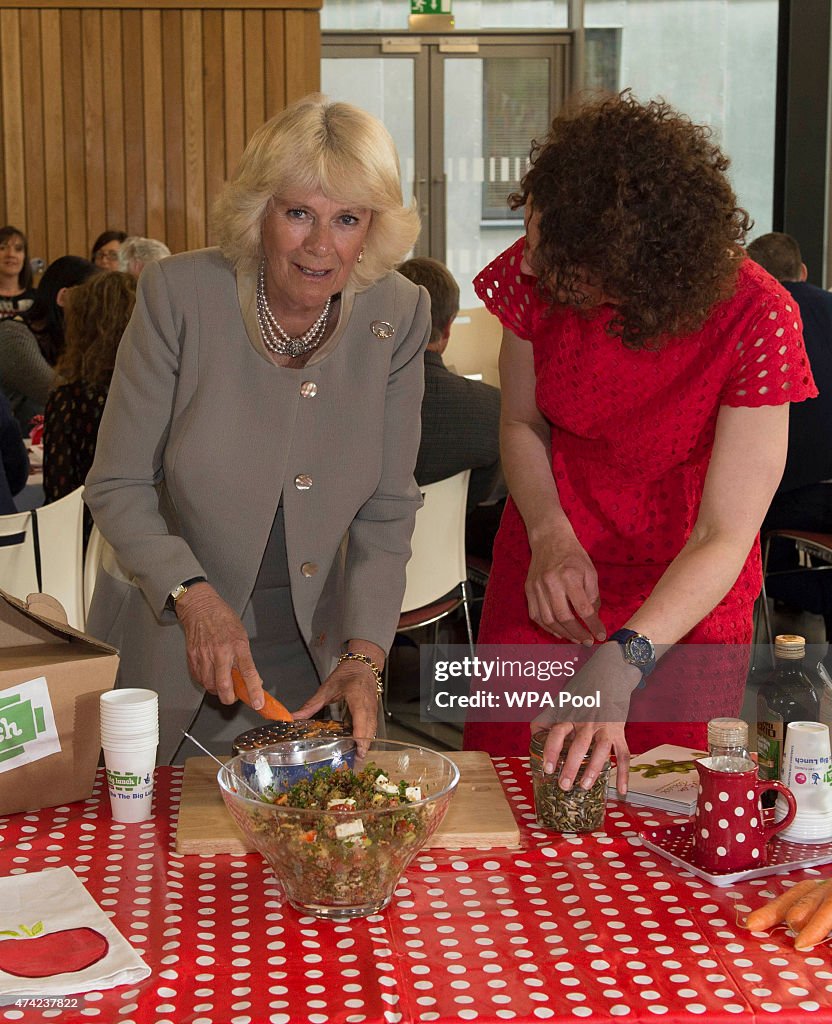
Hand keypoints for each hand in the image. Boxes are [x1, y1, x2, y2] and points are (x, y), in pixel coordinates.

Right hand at [174, 583, 264, 709]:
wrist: (200, 608)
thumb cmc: (223, 619)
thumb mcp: (242, 636)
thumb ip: (246, 659)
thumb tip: (253, 679)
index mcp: (238, 645)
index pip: (248, 673)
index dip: (254, 691)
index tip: (258, 703)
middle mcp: (221, 652)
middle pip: (224, 686)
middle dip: (230, 698)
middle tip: (234, 696)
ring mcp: (204, 656)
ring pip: (210, 686)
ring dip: (218, 690)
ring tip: (222, 681)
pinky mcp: (192, 658)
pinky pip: (200, 680)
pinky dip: (206, 682)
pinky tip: (211, 675)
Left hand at [294, 657, 379, 757]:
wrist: (362, 664)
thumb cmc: (347, 673)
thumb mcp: (327, 688)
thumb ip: (311, 705)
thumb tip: (294, 717)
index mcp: (358, 700)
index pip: (362, 722)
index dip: (361, 739)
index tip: (358, 751)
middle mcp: (368, 707)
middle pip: (369, 731)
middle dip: (363, 747)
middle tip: (354, 762)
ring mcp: (373, 710)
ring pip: (372, 731)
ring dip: (365, 744)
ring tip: (356, 758)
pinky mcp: (373, 712)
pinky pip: (372, 727)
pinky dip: (366, 737)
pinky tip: (357, 745)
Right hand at [526, 527, 605, 643]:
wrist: (549, 539)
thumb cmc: (573, 555)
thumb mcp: (590, 571)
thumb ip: (592, 595)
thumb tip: (592, 617)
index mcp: (569, 576)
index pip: (582, 608)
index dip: (593, 625)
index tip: (600, 635)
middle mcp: (551, 582)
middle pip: (563, 617)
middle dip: (577, 633)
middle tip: (587, 641)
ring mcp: (537, 587)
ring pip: (548, 619)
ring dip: (563, 633)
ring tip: (575, 638)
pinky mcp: (528, 590)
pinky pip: (536, 615)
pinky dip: (547, 627)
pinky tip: (559, 631)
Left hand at [530, 642, 639, 792]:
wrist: (610, 673)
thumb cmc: (582, 690)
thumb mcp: (561, 700)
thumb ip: (547, 718)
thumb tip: (534, 736)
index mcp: (570, 714)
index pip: (557, 733)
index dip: (551, 751)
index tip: (547, 768)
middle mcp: (587, 721)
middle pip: (579, 746)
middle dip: (571, 767)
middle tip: (564, 785)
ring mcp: (605, 726)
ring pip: (601, 750)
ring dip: (593, 770)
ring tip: (585, 786)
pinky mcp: (620, 731)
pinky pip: (623, 754)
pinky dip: (624, 773)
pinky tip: (621, 790)